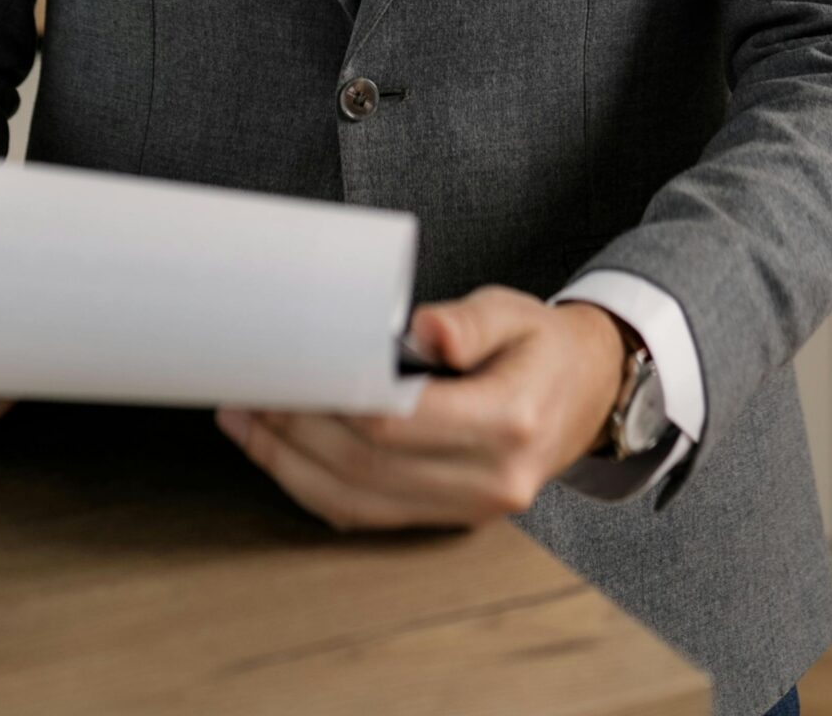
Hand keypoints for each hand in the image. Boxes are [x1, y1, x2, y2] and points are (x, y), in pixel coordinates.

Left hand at [213, 284, 626, 531]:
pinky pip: (370, 515)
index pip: (400, 424)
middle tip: (251, 393)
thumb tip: (423, 329)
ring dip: (291, 465)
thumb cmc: (539, 345)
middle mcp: (490, 479)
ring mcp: (470, 509)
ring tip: (247, 423)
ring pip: (360, 502)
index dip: (334, 403)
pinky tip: (281, 455)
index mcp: (508, 420)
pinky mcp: (450, 520)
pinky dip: (316, 487)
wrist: (584, 394)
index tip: (288, 373)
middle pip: (368, 467)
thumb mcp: (511, 311)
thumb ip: (466, 322)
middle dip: (296, 433)